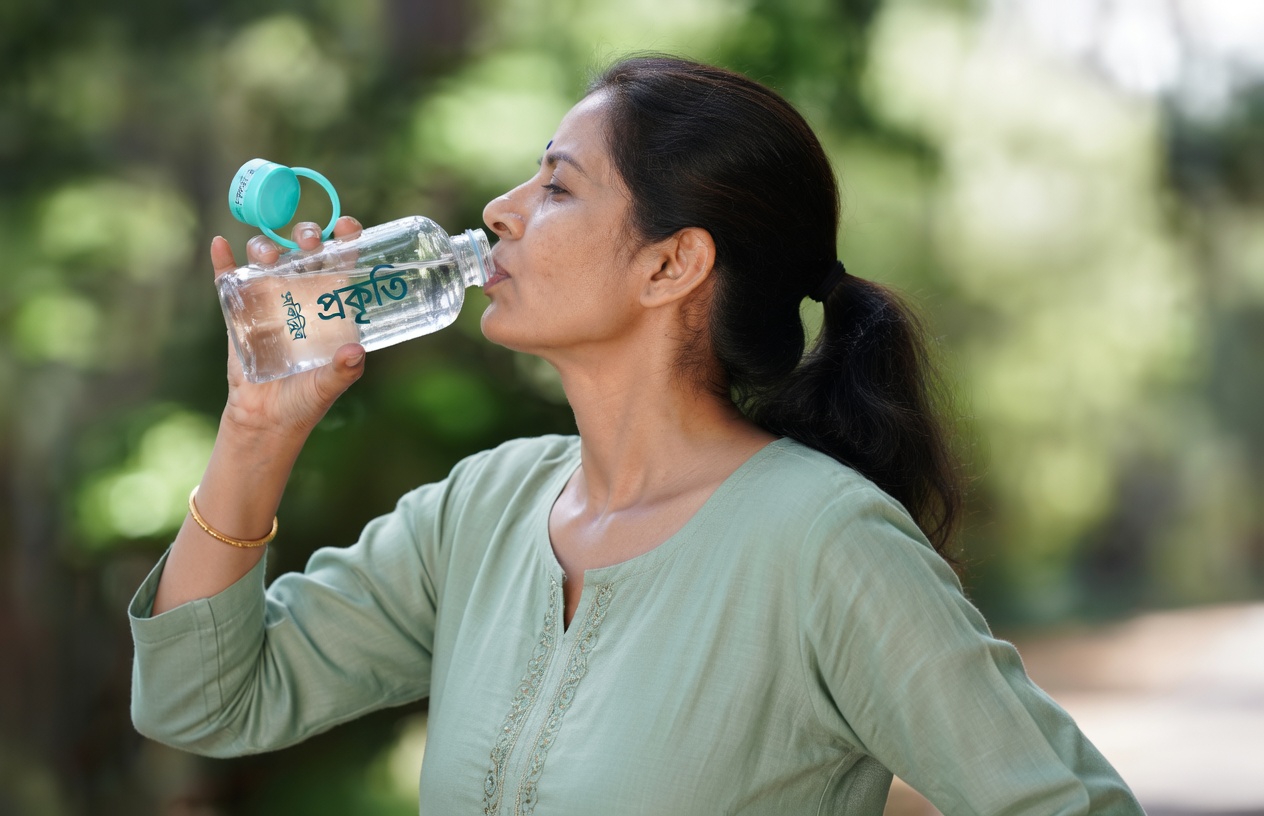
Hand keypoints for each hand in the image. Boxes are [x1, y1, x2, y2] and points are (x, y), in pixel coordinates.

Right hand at [209, 216, 366, 441]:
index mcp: (330, 304)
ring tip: (267, 255)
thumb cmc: (305, 400)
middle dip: (306, 236)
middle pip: (304, 251)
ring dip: (266, 247)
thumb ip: (344, 371)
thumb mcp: (328, 386)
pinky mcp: (238, 310)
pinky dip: (223, 260)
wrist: (266, 419)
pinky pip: (228, 279)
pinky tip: (221, 245)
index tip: (348, 227)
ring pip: (267, 258)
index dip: (346, 239)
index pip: (341, 263)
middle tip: (308, 240)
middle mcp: (301, 293)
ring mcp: (269, 298)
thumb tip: (355, 352)